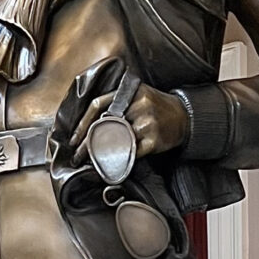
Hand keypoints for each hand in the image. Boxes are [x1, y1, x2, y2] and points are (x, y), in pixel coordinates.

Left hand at [72, 83, 188, 164]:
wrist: (184, 117)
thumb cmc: (156, 108)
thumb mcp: (138, 96)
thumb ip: (118, 103)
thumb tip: (90, 125)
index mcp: (131, 92)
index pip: (98, 105)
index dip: (82, 124)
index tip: (74, 140)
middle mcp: (139, 105)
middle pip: (104, 125)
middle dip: (87, 144)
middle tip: (77, 156)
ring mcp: (147, 123)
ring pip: (116, 141)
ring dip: (100, 155)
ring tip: (91, 163)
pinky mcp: (154, 140)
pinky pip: (131, 154)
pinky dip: (120, 161)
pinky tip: (113, 166)